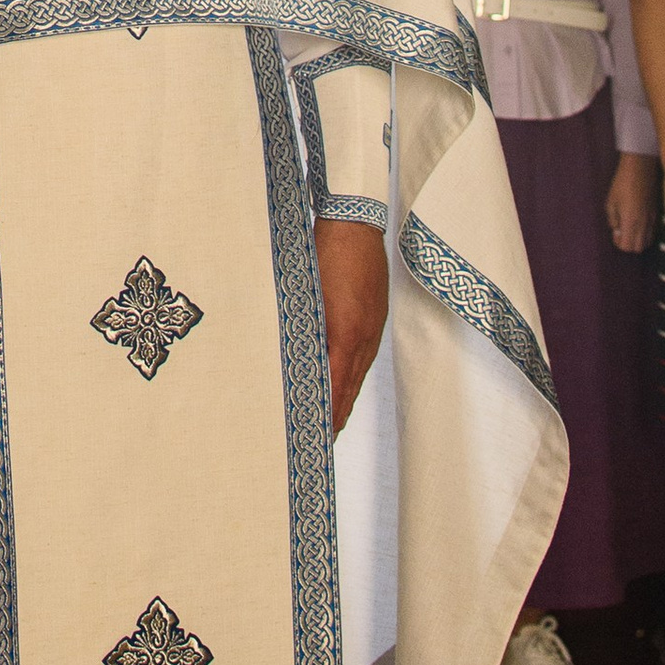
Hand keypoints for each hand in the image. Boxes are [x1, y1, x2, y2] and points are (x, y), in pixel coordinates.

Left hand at [316, 218, 387, 434]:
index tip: (314, 434)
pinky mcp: (374, 320)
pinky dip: (353, 377)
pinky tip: (344, 384)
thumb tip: (290, 358)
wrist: (353, 223)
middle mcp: (363, 336)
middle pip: (350, 388)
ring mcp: (372, 329)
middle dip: (335, 415)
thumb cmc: (321, 253)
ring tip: (331, 422)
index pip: (335, 386)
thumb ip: (300, 328)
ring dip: (345, 399)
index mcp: (344, 332)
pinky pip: (364, 358)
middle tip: (320, 440)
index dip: (326, 413)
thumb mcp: (303, 293)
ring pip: (358, 375)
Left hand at [606, 153, 660, 254]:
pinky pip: (652, 232)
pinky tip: (638, 221)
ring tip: (629, 227)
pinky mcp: (656, 214)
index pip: (627, 247)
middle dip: (628, 244)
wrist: (641, 169)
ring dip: (637, 239)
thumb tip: (617, 229)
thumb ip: (613, 220)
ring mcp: (652, 220)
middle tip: (622, 231)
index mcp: (631, 222)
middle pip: (638, 248)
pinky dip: (645, 233)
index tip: (615, 232)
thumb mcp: (610, 202)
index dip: (619, 243)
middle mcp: (644, 225)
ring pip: (647, 242)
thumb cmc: (622, 184)